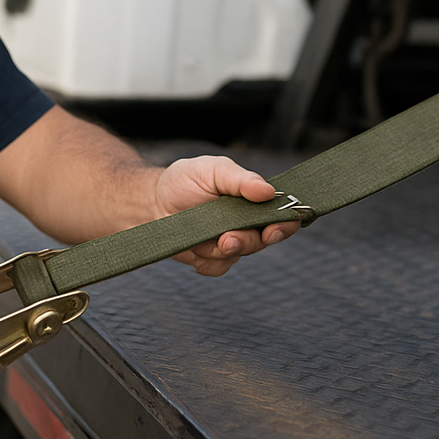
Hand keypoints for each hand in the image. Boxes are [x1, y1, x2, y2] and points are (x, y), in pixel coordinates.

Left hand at [151, 155, 298, 276]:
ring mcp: (230, 243)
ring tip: (213, 239)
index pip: (284, 215)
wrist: (151, 201)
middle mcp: (247, 224)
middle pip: (265, 239)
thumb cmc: (185, 180)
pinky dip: (207, 261)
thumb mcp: (213, 170)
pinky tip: (194, 247)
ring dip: (227, 249)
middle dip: (250, 240)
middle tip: (231, 237)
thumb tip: (268, 191)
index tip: (274, 227)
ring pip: (240, 254)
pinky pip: (218, 268)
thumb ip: (241, 180)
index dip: (286, 223)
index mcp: (254, 201)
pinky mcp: (211, 259)